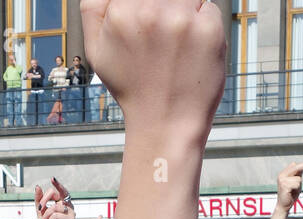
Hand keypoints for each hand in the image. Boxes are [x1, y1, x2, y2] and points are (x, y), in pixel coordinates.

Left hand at [35, 178, 74, 218]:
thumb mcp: (40, 212)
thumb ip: (39, 200)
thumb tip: (38, 186)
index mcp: (63, 203)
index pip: (59, 190)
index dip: (56, 185)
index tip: (52, 178)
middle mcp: (69, 206)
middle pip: (57, 194)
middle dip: (45, 199)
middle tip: (40, 208)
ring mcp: (71, 213)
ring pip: (54, 206)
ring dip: (45, 215)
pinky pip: (56, 215)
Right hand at [81, 0, 225, 137]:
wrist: (165, 123)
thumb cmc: (131, 87)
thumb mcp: (96, 49)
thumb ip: (93, 7)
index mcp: (119, 12)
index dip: (142, 5)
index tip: (146, 23)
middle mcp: (149, 11)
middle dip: (163, 8)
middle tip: (162, 37)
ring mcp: (181, 20)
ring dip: (183, 12)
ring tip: (176, 43)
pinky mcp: (209, 30)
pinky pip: (209, 8)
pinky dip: (204, 24)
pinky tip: (192, 50)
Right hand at [276, 161, 302, 210]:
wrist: (283, 205)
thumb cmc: (290, 195)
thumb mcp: (295, 183)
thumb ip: (297, 176)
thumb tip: (302, 168)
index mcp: (283, 174)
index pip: (294, 166)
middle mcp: (281, 175)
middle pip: (296, 168)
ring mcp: (282, 180)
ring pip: (298, 179)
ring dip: (298, 185)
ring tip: (293, 190)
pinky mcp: (284, 186)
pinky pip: (297, 184)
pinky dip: (297, 189)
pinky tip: (292, 192)